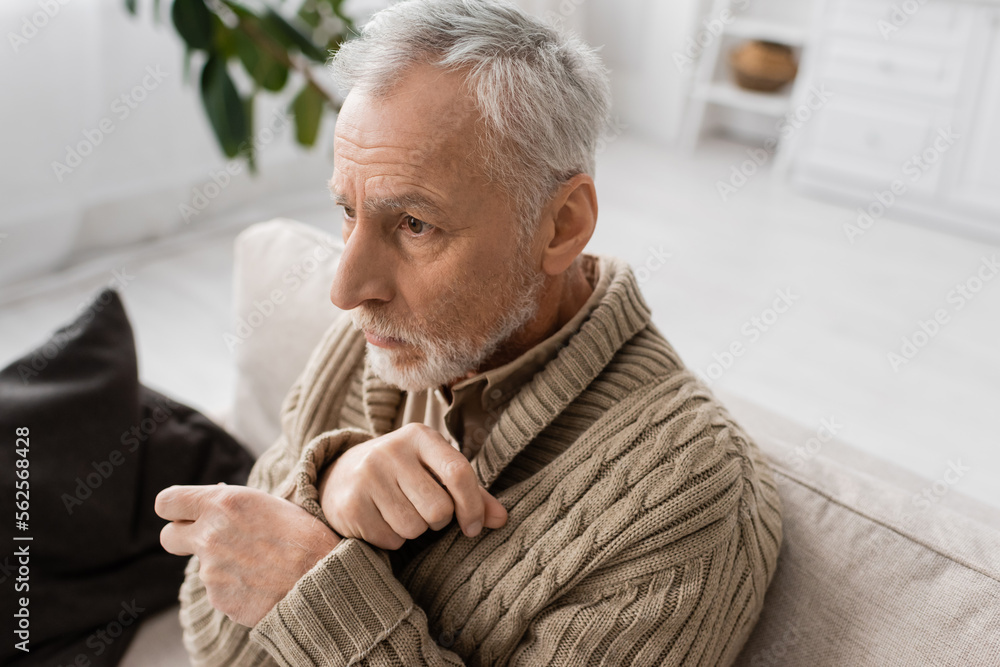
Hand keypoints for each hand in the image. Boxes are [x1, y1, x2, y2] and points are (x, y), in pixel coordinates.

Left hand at [155, 483, 340, 626]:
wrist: (325, 580)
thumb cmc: (306, 536)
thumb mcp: (270, 504)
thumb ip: (233, 504)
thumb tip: (213, 496)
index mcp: (223, 503)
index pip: (167, 502)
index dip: (174, 508)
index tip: (184, 513)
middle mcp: (210, 535)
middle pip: (168, 536)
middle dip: (183, 537)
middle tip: (209, 540)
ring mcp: (210, 570)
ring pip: (203, 566)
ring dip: (223, 566)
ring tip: (262, 565)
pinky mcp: (218, 599)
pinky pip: (219, 590)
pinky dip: (236, 588)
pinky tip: (263, 584)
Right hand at [318, 423, 507, 549]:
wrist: (340, 474)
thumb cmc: (403, 475)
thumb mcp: (435, 472)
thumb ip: (471, 493)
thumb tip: (503, 519)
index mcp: (419, 436)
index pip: (458, 472)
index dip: (472, 506)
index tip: (472, 527)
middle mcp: (391, 450)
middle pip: (438, 509)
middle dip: (437, 521)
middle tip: (423, 511)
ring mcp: (367, 475)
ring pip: (414, 528)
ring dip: (414, 531)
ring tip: (399, 512)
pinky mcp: (351, 503)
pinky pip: (390, 539)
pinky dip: (392, 539)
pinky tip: (381, 520)